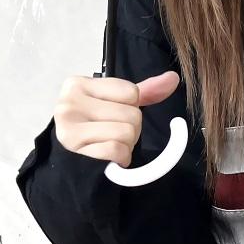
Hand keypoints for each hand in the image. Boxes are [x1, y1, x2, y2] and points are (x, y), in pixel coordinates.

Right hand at [53, 70, 179, 167]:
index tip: (113, 116)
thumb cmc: (93, 130)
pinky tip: (108, 158)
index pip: (132, 92)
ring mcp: (69, 125)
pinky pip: (117, 150)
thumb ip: (144, 92)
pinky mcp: (75, 149)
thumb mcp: (115, 105)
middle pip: (132, 115)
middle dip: (131, 130)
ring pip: (127, 132)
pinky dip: (120, 158)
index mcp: (78, 84)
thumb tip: (173, 78)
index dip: (131, 108)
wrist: (71, 164)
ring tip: (109, 146)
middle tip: (112, 136)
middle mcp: (69, 102)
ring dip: (126, 146)